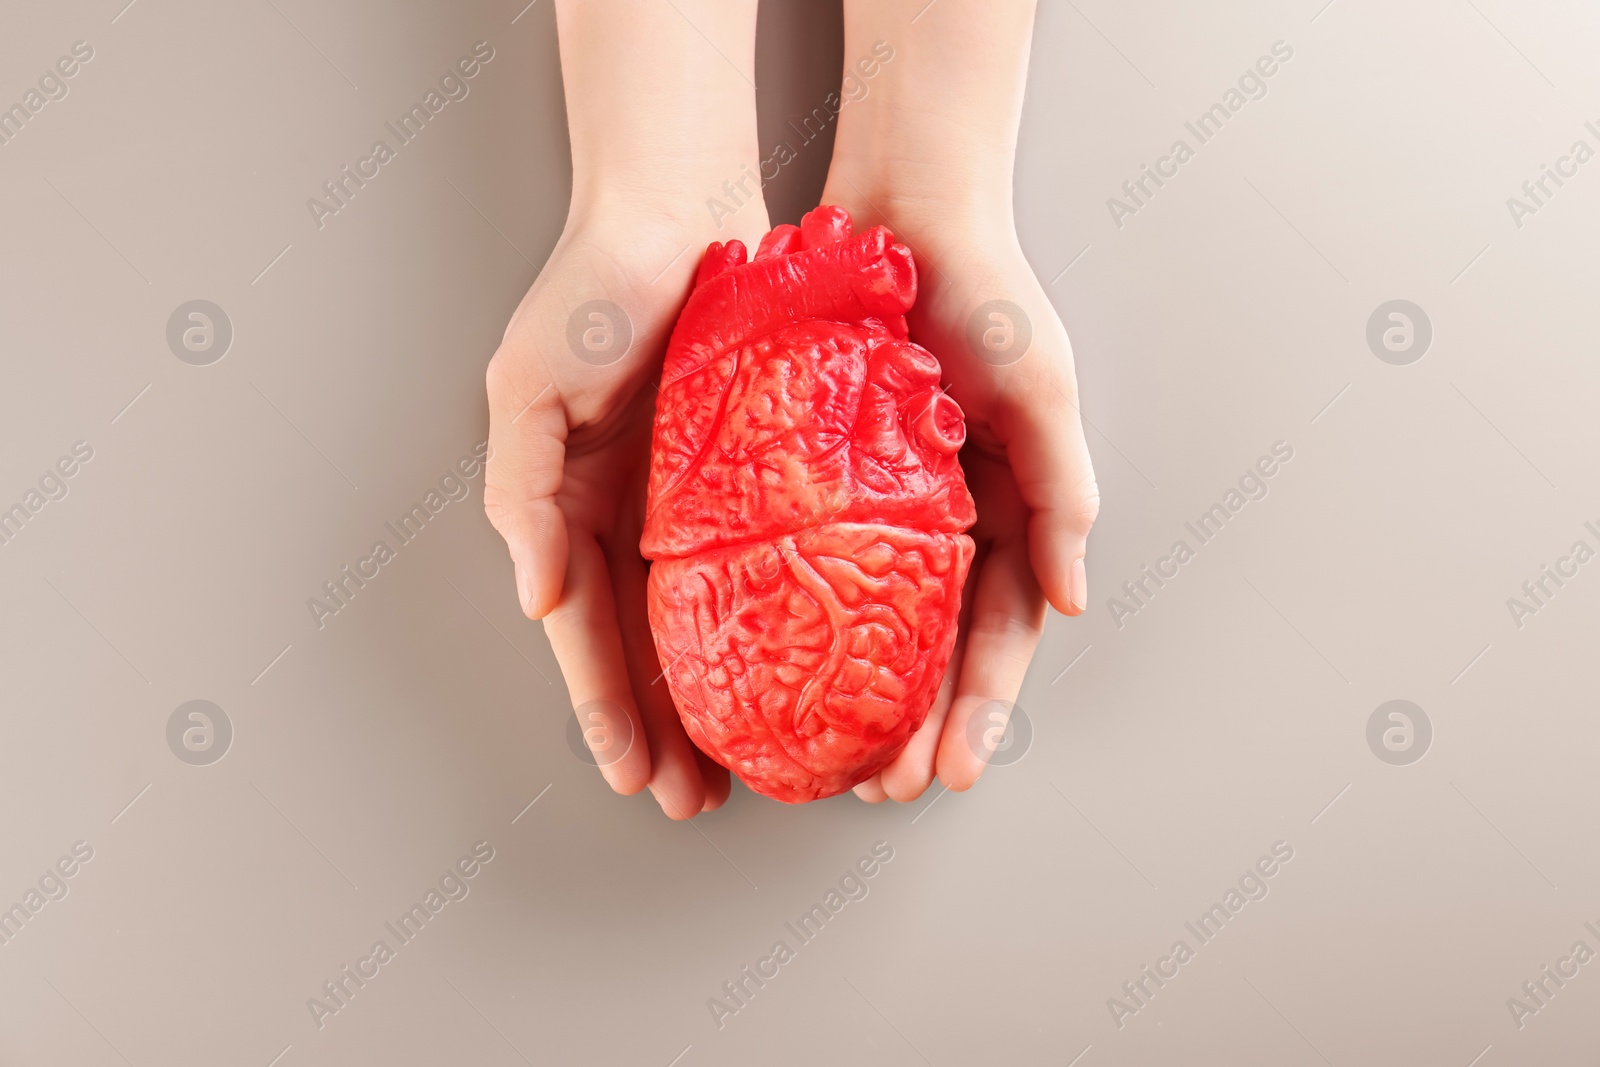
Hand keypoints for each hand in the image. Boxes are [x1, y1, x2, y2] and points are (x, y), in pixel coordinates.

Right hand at [484, 0, 764, 818]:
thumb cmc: (594, 286)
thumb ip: (522, 490)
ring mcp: (692, 497)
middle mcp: (630, 514)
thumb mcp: (528, 387)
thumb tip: (534, 596)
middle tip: (701, 800)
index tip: (635, 778)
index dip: (609, 707)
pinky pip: (763, 560)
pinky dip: (771, 617)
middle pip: (648, 646)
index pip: (587, 633)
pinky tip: (797, 661)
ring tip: (751, 759)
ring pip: (707, 620)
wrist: (678, 204)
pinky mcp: (751, 470)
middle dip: (667, 727)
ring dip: (720, 692)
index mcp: (571, 506)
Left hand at [823, 0, 1098, 801]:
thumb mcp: (1043, 392)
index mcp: (1009, 514)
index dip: (980, 709)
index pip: (998, 636)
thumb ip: (1064, 494)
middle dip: (915, 728)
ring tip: (827, 756)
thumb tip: (1074, 600)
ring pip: (870, 624)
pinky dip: (801, 619)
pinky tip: (773, 665)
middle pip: (933, 651)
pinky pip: (810, 562)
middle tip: (877, 789)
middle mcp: (947, 522)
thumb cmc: (986, 293)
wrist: (903, 212)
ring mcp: (884, 506)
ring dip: (857, 695)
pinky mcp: (824, 479)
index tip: (952, 772)